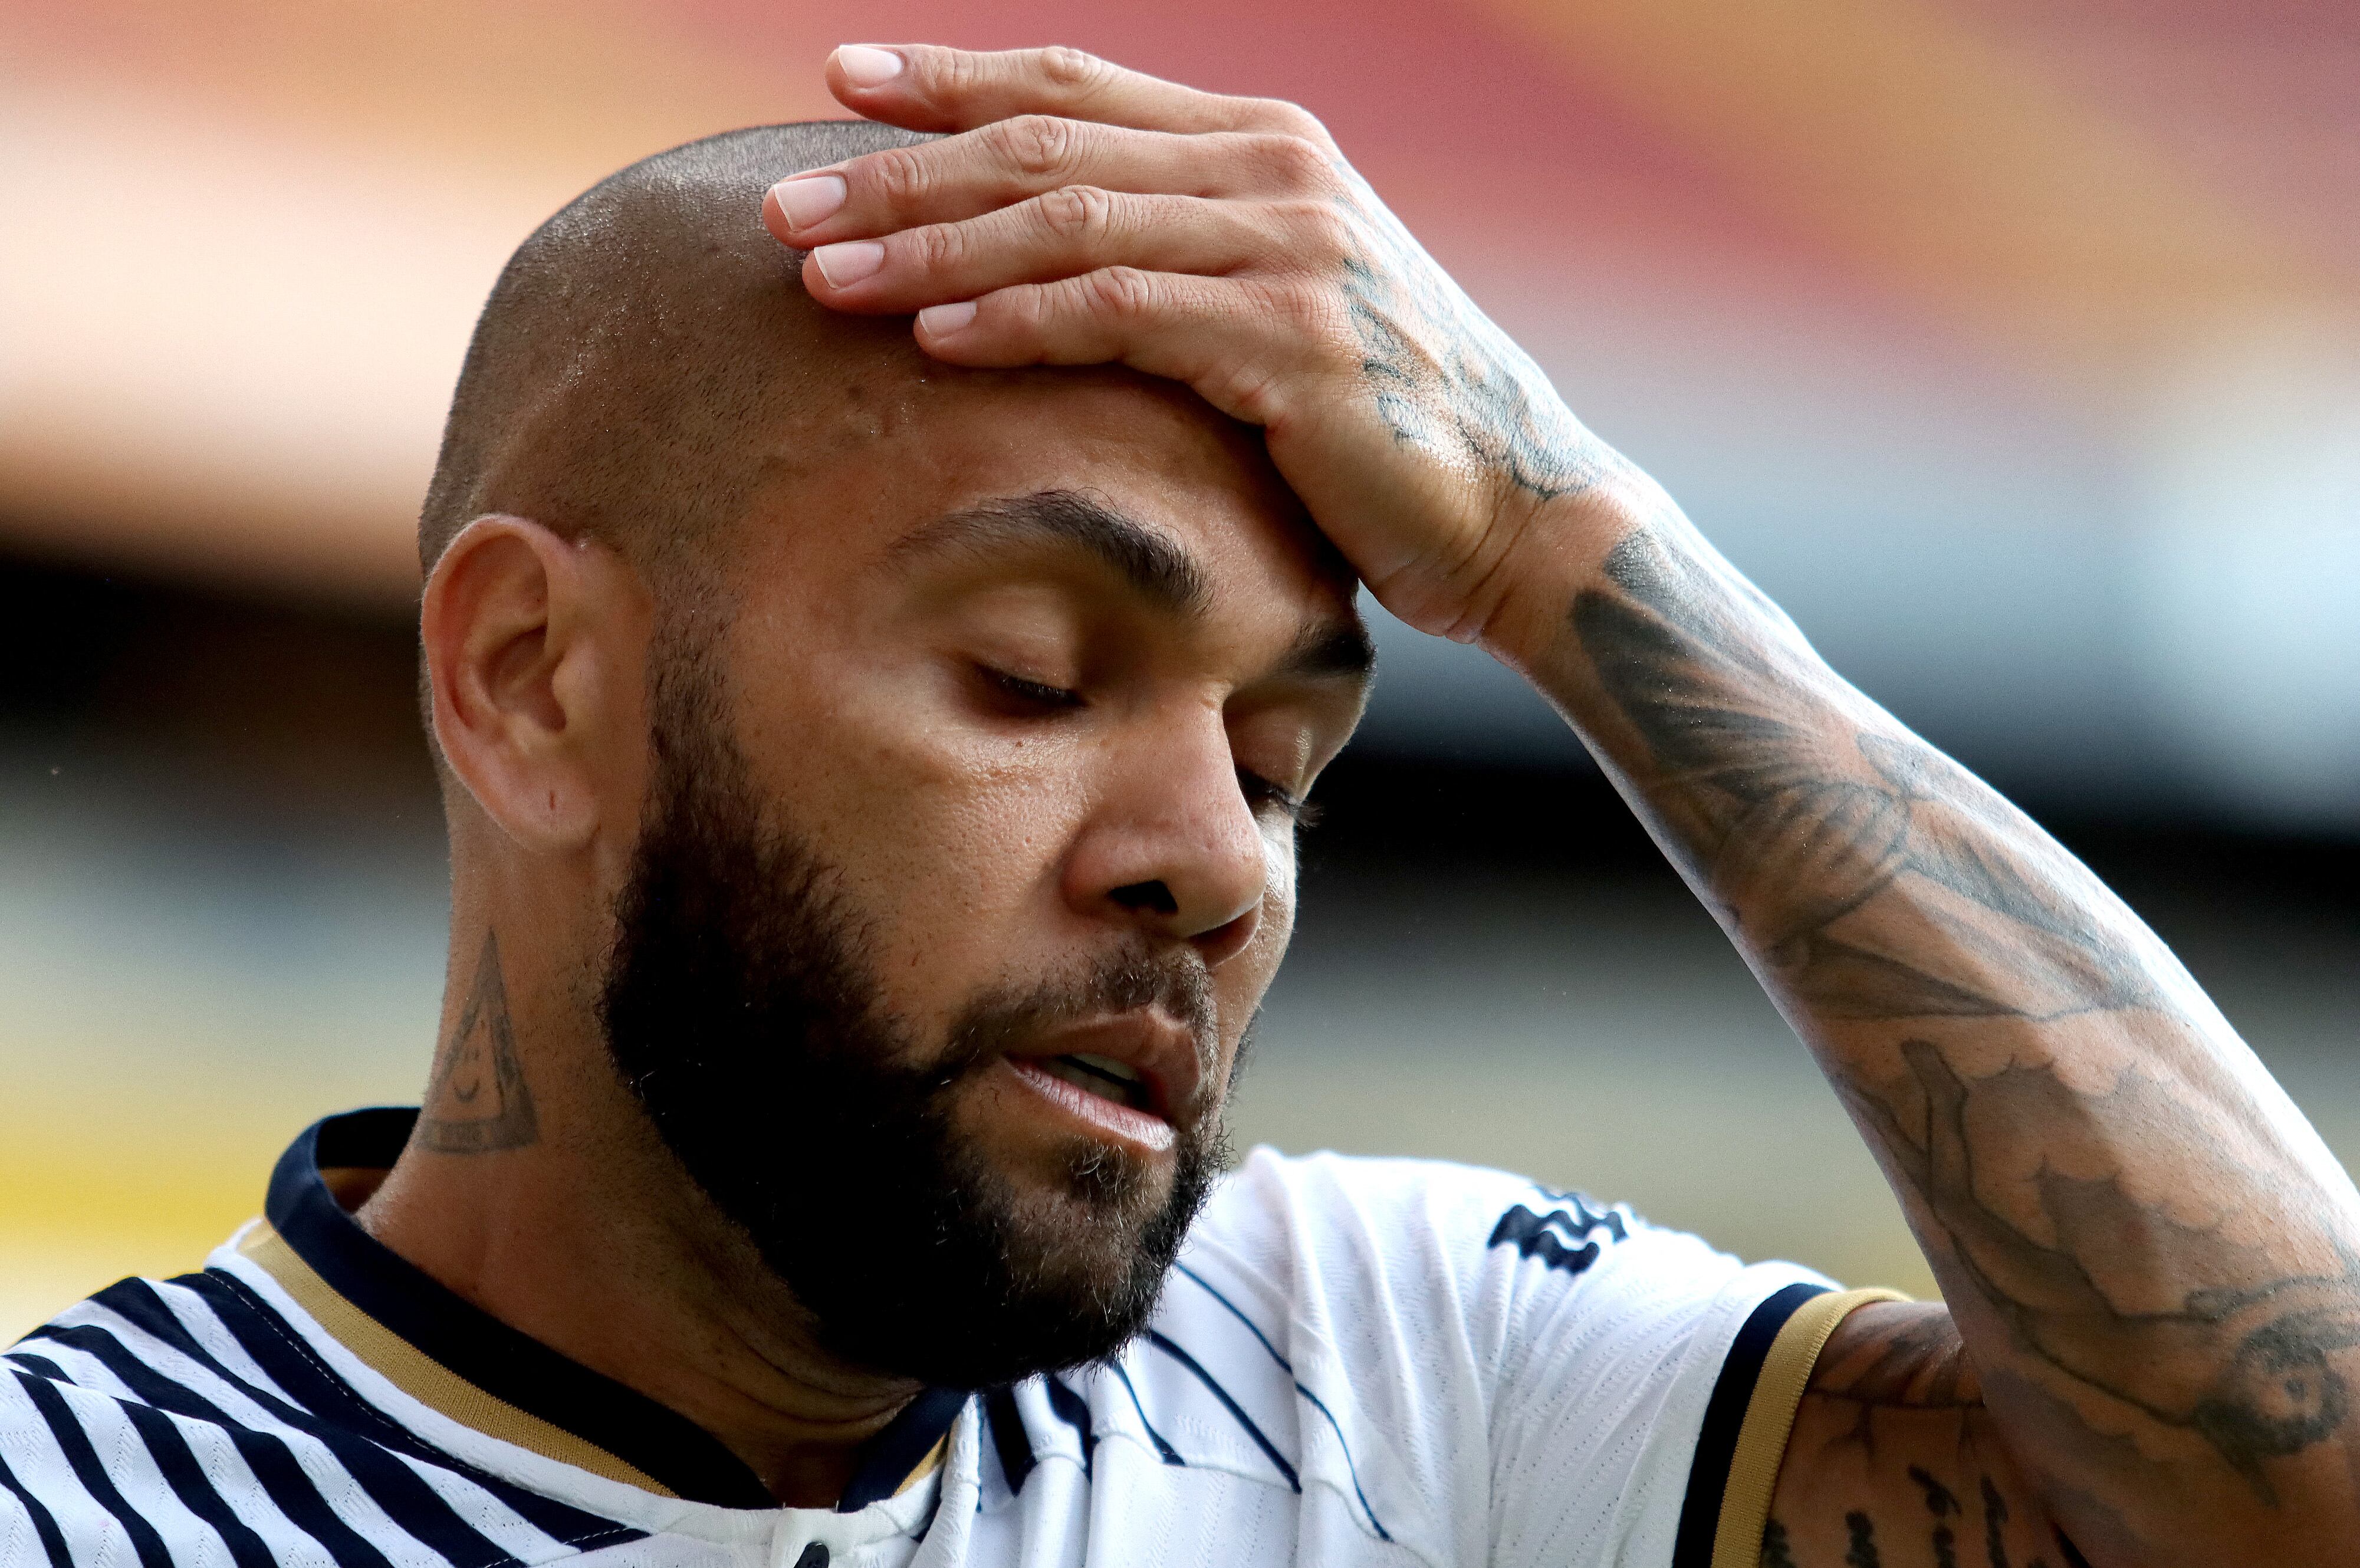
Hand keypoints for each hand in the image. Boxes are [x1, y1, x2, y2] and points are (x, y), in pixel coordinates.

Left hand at [763, 44, 1624, 644]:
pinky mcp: (1295, 340)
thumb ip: (1181, 259)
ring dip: (931, 248)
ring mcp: (1290, 248)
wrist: (1521, 511)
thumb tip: (1046, 264)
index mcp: (1265, 146)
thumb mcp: (1277, 311)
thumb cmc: (1380, 430)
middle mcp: (1276, 172)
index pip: (1078, 84)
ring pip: (1069, 221)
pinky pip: (1122, 314)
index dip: (953, 76)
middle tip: (786, 202)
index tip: (839, 74)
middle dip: (903, 169)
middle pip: (1047, 144)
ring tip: (821, 275)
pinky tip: (934, 341)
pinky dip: (1019, 321)